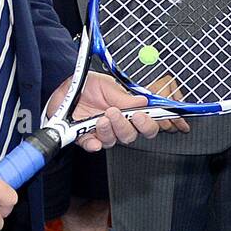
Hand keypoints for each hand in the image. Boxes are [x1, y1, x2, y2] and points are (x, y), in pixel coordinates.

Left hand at [48, 73, 188, 151]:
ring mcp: (104, 132)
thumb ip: (123, 95)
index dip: (165, 123)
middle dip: (138, 126)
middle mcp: (120, 123)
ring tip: (105, 115)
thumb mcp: (105, 84)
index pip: (152, 120)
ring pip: (118, 140)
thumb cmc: (86, 85)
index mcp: (129, 109)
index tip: (169, 121)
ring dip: (114, 129)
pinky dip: (94, 143)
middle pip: (138, 134)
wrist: (61, 90)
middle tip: (130, 114)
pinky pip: (94, 146)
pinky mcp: (86, 139)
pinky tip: (92, 138)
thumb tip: (144, 101)